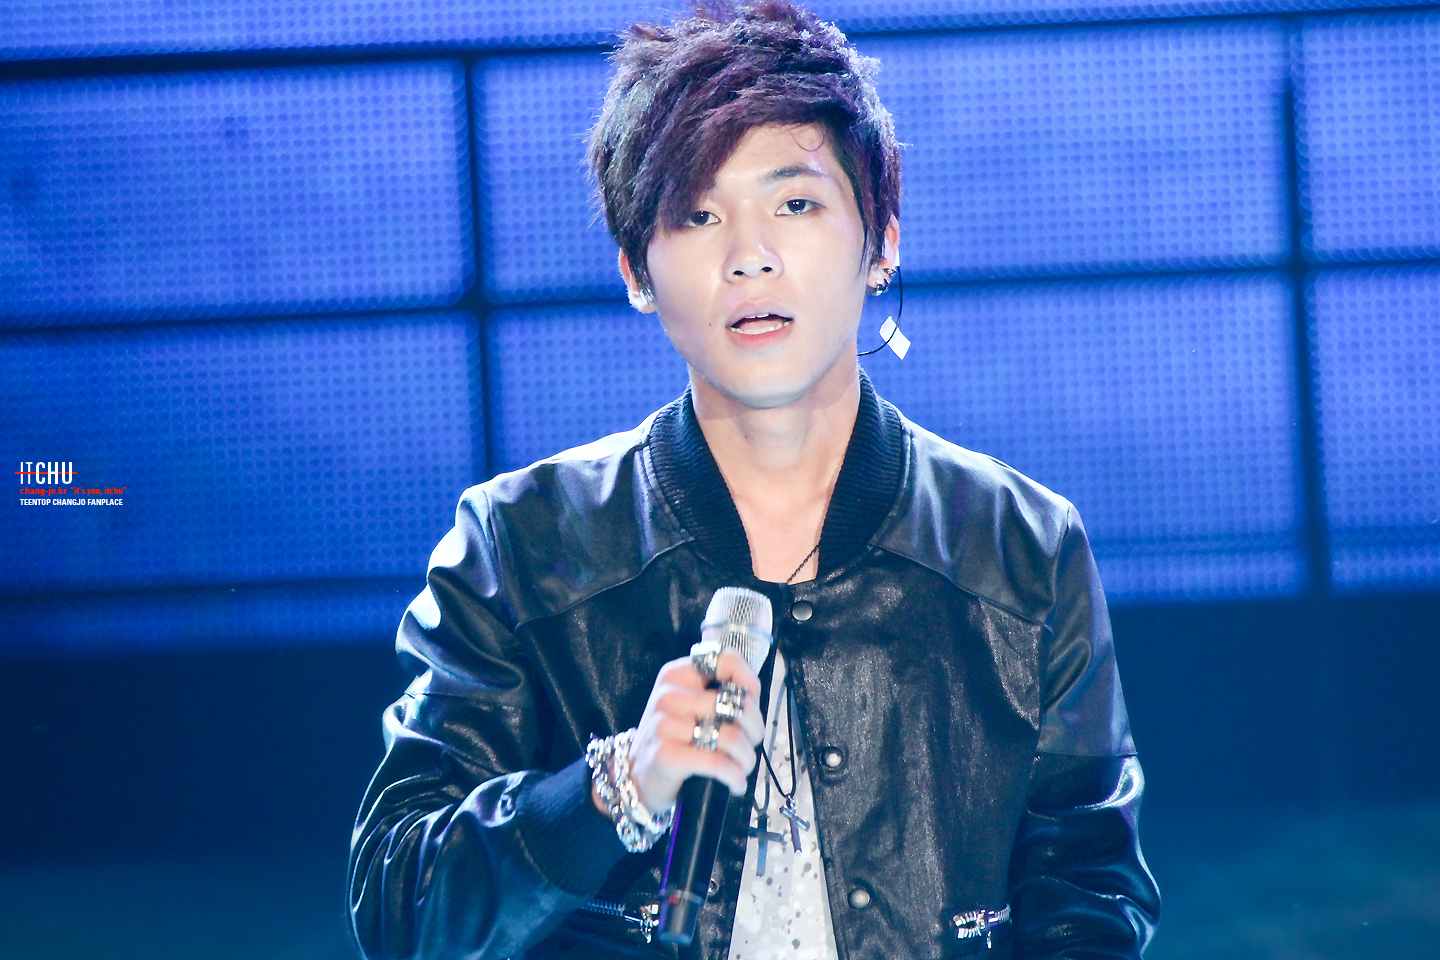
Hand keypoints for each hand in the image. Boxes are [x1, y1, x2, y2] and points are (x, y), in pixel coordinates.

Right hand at [593, 651, 763, 816]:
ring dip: (747, 757)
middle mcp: (669, 694)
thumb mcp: (690, 706)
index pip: (727, 660)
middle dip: (754, 730)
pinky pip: (718, 763)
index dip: (750, 682)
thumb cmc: (674, 739)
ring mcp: (665, 724)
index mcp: (679, 674)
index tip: (752, 703)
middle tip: (751, 744)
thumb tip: (753, 700)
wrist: (636, 774)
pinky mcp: (666, 755)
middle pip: (737, 704)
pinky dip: (735, 776)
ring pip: (732, 736)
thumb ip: (720, 695)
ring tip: (743, 766)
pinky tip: (736, 782)